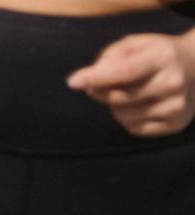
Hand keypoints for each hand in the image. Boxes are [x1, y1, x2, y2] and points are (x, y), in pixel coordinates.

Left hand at [69, 32, 194, 136]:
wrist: (194, 67)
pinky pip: (133, 128)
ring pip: (122, 115)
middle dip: (102, 91)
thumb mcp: (135, 45)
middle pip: (118, 97)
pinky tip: (141, 104)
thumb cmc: (154, 55)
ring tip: (132, 92)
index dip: (96, 77)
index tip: (73, 82)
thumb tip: (91, 75)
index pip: (125, 71)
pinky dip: (128, 118)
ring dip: (116, 106)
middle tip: (104, 83)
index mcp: (164, 57)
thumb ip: (110, 56)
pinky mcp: (175, 124)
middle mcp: (173, 82)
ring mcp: (176, 105)